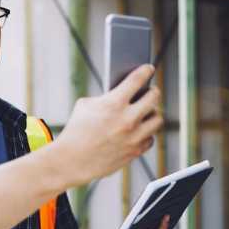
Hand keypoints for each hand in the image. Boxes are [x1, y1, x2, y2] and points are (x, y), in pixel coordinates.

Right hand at [57, 65, 162, 186]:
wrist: (71, 160)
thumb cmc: (76, 130)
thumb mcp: (86, 105)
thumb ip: (106, 97)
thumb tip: (123, 93)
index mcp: (114, 103)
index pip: (137, 79)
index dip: (145, 71)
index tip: (148, 69)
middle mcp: (127, 119)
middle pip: (154, 97)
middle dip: (153, 91)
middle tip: (151, 91)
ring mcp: (134, 136)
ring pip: (157, 119)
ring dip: (152, 113)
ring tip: (147, 111)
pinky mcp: (135, 151)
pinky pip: (150, 138)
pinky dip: (146, 133)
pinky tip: (140, 130)